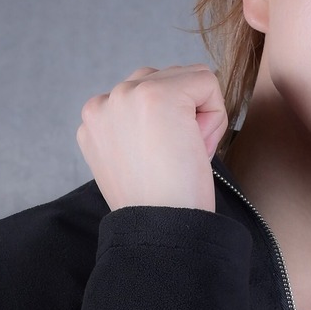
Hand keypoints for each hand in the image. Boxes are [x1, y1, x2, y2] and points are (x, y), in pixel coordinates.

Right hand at [76, 63, 229, 212]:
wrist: (164, 231)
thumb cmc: (160, 207)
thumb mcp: (133, 162)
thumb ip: (137, 130)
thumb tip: (168, 112)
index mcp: (95, 120)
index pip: (146, 96)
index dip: (169, 127)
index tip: (163, 165)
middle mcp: (103, 102)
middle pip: (167, 81)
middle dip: (184, 117)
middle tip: (176, 162)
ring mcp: (125, 95)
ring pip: (188, 79)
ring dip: (199, 115)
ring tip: (184, 155)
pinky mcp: (156, 93)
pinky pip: (207, 81)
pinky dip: (215, 115)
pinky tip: (195, 148)